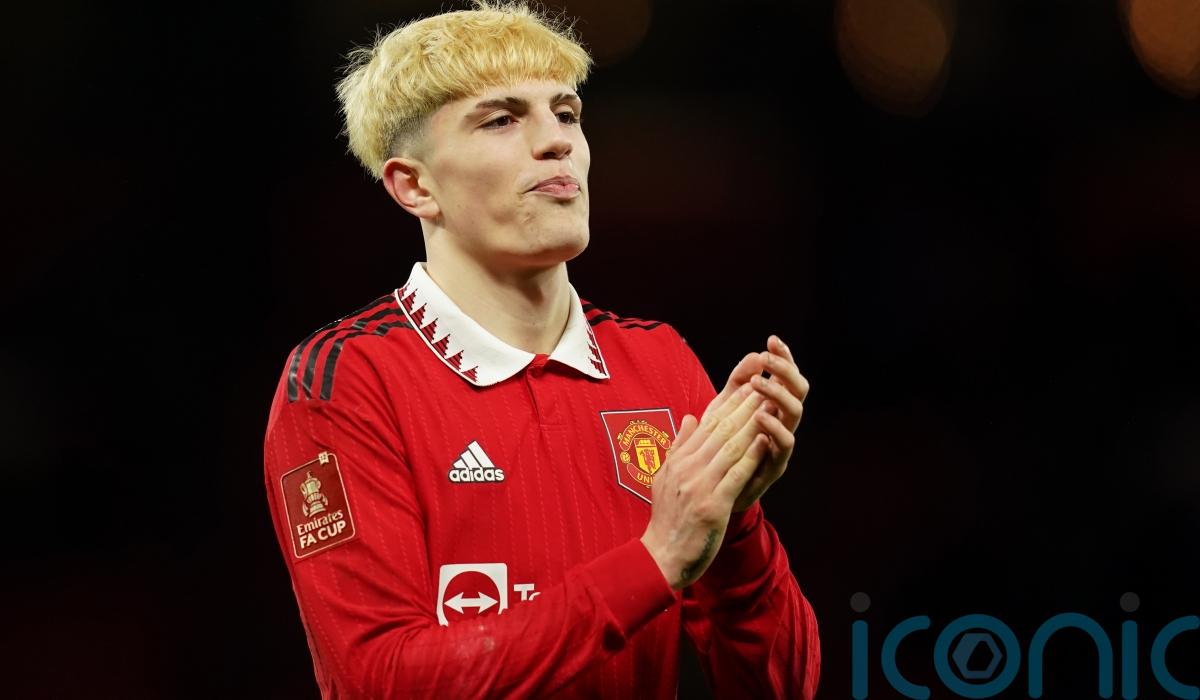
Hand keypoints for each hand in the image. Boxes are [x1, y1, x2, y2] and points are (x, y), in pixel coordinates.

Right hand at [640, 382, 772, 588]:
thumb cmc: (667, 519)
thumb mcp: (665, 477)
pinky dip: (752, 457)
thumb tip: (691, 418)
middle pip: (721, 430)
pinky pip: (736, 475)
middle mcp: (688, 469)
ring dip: (753, 424)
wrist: (661, 556)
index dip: (729, 404)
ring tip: (770, 405)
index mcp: (679, 461)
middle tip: (765, 385)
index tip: (748, 386)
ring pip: (731, 448)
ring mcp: (700, 486)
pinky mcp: (713, 506)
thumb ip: (679, 446)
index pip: (707, 424)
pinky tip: (766, 441)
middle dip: (745, 406)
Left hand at [737, 335, 809, 511]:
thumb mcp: (725, 409)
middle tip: (769, 358)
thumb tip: (755, 355)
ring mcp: (781, 443)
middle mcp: (782, 422)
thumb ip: (738, 383)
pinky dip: (775, 428)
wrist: (714, 492)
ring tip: (759, 384)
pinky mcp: (775, 464)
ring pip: (795, 413)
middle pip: (799, 390)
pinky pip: (784, 444)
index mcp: (772, 406)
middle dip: (786, 371)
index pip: (785, 377)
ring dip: (779, 394)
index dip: (783, 358)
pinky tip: (760, 415)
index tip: (772, 340)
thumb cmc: (721, 447)